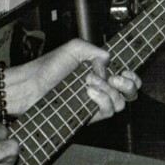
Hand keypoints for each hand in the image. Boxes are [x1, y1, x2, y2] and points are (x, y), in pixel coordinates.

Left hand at [10, 39, 139, 120]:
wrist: (31, 85)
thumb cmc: (49, 66)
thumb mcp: (74, 48)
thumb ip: (95, 51)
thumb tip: (108, 64)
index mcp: (101, 73)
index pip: (128, 78)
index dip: (133, 76)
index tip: (125, 70)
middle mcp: (102, 89)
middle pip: (131, 94)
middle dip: (129, 84)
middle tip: (115, 77)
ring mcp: (96, 104)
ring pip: (120, 103)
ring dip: (109, 90)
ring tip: (90, 81)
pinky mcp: (88, 116)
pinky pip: (107, 111)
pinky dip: (102, 99)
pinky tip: (89, 90)